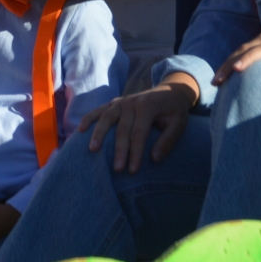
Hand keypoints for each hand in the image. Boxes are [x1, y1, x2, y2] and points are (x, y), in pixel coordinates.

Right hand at [78, 78, 198, 173]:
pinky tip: (80, 129)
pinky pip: (99, 110)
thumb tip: (154, 159)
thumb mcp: (179, 124)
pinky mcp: (115, 103)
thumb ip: (168, 140)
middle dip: (119, 150)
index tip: (132, 171)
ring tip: (92, 149)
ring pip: (106, 117)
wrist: (170, 90)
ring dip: (98, 133)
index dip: (135, 152)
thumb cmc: (175, 111)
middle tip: (117, 169)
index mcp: (147, 107)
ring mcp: (121, 101)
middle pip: (122, 128)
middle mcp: (131, 102)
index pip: (138, 133)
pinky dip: (89, 118)